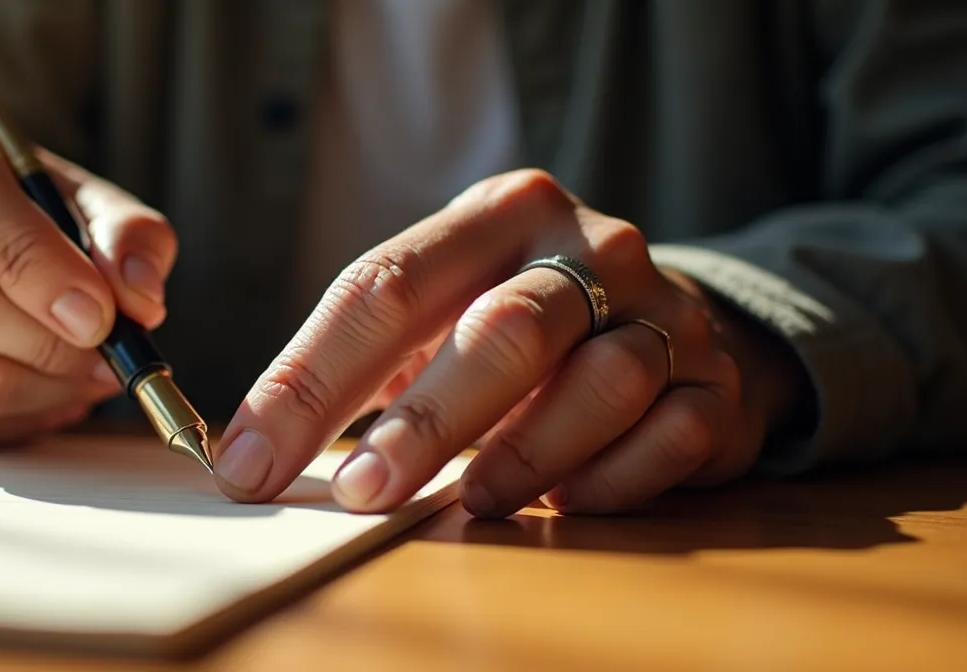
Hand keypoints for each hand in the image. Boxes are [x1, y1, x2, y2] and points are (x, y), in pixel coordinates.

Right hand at [0, 99, 177, 444]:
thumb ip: (129, 237)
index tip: (97, 312)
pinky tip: (44, 390)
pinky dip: (23, 420)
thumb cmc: (39, 222)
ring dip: (49, 387)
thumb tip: (137, 299)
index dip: (37, 262)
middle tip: (106, 353)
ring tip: (85, 370)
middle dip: (51, 342)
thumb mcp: (94, 207)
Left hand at [211, 169, 807, 516]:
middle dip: (424, 422)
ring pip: (602, 381)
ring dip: (526, 456)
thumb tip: (256, 454)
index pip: (388, 285)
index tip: (252, 459)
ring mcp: (665, 311)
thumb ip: (365, 362)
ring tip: (472, 502)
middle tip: (361, 491)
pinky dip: (609, 480)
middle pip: (505, 328)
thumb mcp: (445, 306)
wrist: (672, 317)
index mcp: (500, 212)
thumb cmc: (522, 318)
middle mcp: (590, 247)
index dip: (311, 377)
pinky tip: (564, 500)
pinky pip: (669, 436)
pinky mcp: (714, 381)